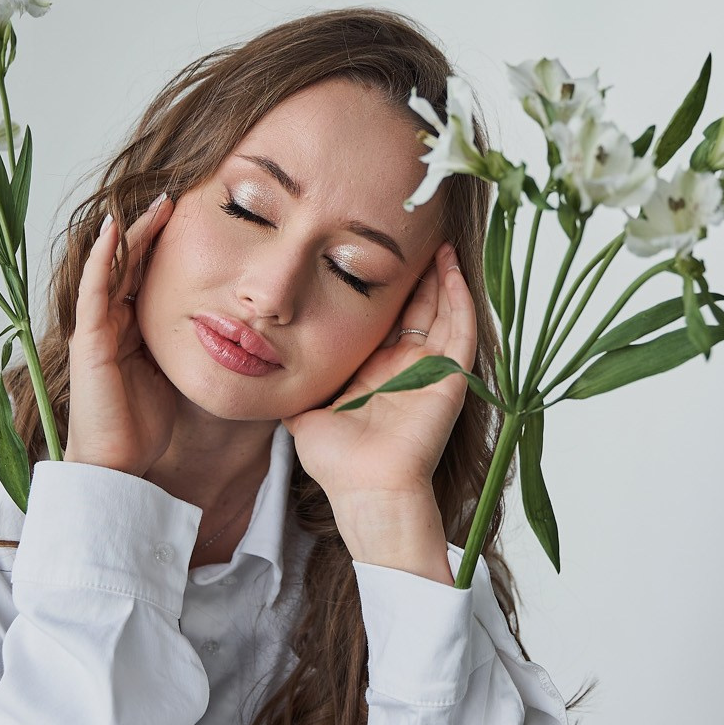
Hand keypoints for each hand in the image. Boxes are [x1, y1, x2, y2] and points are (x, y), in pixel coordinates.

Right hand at [63, 192, 177, 474]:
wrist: (120, 465)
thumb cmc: (145, 427)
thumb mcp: (177, 372)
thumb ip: (189, 345)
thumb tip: (230, 326)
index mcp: (131, 329)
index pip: (145, 275)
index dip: (162, 245)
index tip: (188, 217)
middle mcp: (110, 322)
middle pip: (128, 263)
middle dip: (150, 230)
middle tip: (173, 198)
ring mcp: (96, 328)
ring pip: (111, 268)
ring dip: (131, 233)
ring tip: (154, 205)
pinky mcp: (88, 340)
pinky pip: (94, 290)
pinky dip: (102, 258)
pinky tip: (114, 231)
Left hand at [282, 242, 475, 507]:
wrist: (365, 489)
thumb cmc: (337, 461)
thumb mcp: (307, 412)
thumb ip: (294, 386)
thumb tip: (261, 363)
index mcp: (378, 372)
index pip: (388, 319)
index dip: (387, 288)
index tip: (380, 253)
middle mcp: (408, 368)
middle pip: (420, 308)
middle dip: (419, 274)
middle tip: (416, 236)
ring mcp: (433, 372)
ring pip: (445, 312)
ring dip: (445, 278)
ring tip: (442, 243)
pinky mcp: (450, 378)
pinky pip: (461, 330)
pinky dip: (460, 298)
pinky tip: (452, 269)